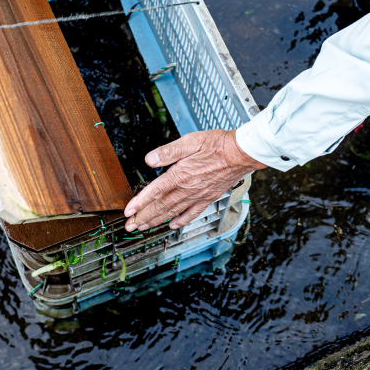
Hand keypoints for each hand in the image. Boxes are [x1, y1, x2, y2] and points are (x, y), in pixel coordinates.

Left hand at [123, 129, 264, 231]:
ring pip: (173, 212)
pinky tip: (173, 225)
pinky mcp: (208, 198)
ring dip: (156, 221)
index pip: (155, 191)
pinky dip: (180, 221)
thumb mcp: (190, 141)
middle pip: (161, 206)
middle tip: (129, 227)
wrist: (241, 154)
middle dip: (143, 217)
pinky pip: (191, 214)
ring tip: (143, 228)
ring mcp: (198, 196)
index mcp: (181, 174)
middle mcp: (188, 189)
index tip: (128, 212)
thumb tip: (149, 160)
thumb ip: (168, 151)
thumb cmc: (217, 144)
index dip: (140, 203)